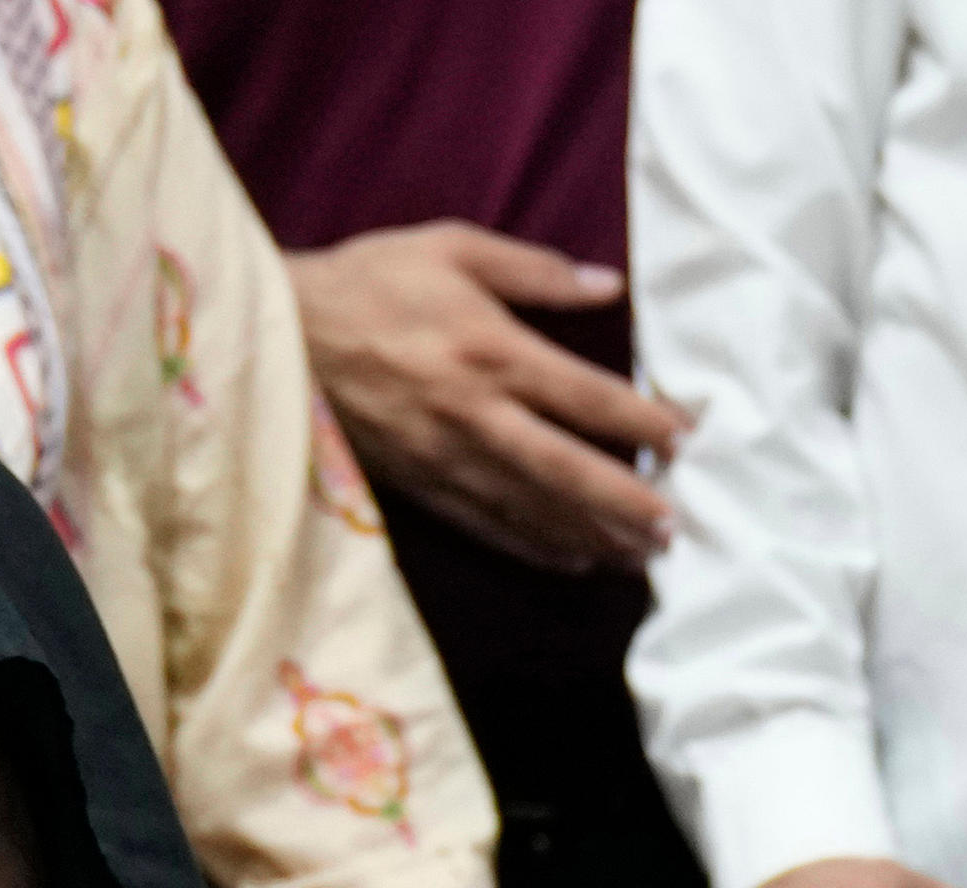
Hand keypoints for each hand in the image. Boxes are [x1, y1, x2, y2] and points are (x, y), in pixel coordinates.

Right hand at [287, 223, 684, 574]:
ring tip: (644, 557)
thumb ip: (535, 270)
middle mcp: (476, 414)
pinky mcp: (421, 486)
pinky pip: (490, 526)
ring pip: (534, 509)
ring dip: (594, 536)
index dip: (642, 420)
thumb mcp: (451, 248)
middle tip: (676, 528)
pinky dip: (536, 548)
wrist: (280, 334)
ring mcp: (447, 459)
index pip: (586, 395)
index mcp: (491, 350)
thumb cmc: (370, 282)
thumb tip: (609, 285)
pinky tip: (576, 561)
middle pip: (569, 471)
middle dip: (628, 503)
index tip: (686, 437)